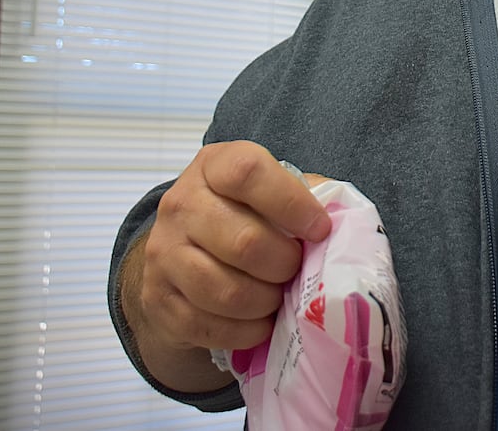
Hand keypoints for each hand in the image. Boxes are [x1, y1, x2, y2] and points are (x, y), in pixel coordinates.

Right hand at [126, 141, 332, 372]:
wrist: (181, 252)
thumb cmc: (244, 215)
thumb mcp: (270, 190)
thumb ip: (305, 195)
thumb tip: (339, 224)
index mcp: (213, 166)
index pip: (248, 174)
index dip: (291, 204)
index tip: (319, 229)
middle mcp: (180, 204)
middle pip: (244, 242)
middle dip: (284, 264)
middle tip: (296, 270)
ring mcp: (163, 254)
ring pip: (226, 291)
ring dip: (265, 302)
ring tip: (277, 296)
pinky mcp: (158, 299)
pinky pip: (209, 327)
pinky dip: (245, 331)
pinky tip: (259, 321)